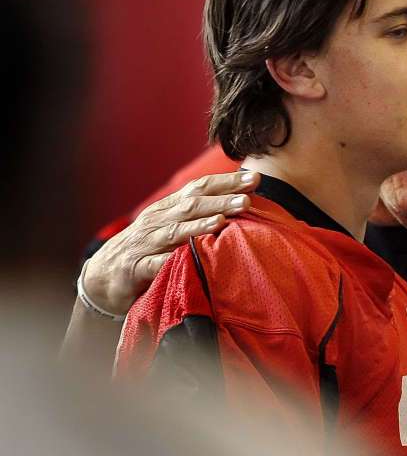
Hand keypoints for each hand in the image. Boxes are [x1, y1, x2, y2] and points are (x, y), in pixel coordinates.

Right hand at [82, 171, 259, 314]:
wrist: (103, 276)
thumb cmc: (148, 249)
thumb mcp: (173, 227)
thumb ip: (199, 215)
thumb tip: (240, 201)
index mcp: (170, 208)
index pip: (201, 189)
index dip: (227, 182)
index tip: (255, 179)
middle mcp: (158, 220)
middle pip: (192, 205)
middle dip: (221, 200)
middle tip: (247, 198)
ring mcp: (146, 243)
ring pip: (175, 230)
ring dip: (200, 225)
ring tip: (223, 221)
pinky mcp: (136, 268)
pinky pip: (154, 263)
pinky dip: (170, 258)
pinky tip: (186, 255)